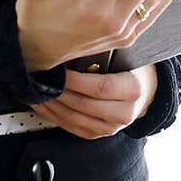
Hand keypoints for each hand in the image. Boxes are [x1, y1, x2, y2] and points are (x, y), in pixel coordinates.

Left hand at [28, 64, 158, 139]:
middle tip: (40, 79)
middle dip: (58, 92)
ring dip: (51, 105)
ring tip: (37, 90)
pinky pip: (70, 127)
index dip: (75, 81)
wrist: (143, 90)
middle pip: (83, 105)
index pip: (99, 88)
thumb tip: (70, 46)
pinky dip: (52, 116)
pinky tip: (42, 104)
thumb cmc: (129, 68)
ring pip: (73, 119)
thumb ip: (102, 52)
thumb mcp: (123, 56)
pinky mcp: (97, 134)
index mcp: (132, 90)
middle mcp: (123, 113)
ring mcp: (110, 127)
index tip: (58, 71)